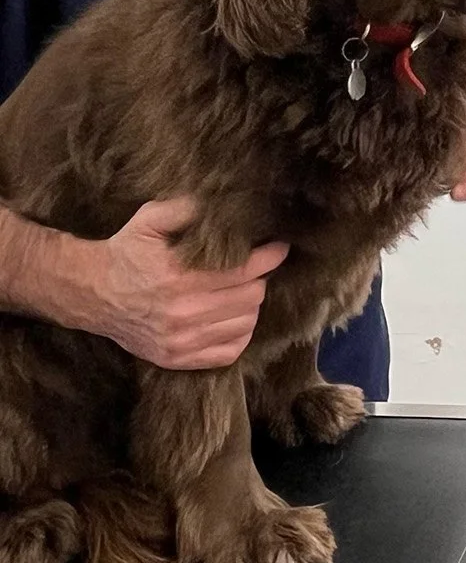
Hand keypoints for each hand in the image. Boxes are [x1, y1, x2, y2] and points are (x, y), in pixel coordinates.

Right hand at [82, 198, 288, 370]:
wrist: (90, 293)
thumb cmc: (125, 252)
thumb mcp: (149, 220)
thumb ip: (186, 209)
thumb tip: (224, 203)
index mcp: (178, 278)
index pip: (245, 270)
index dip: (270, 256)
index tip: (278, 247)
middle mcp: (182, 313)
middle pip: (252, 296)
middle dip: (258, 278)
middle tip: (252, 268)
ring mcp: (180, 341)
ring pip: (246, 323)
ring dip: (250, 305)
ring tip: (241, 290)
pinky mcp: (177, 359)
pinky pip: (230, 352)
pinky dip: (239, 333)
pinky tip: (232, 317)